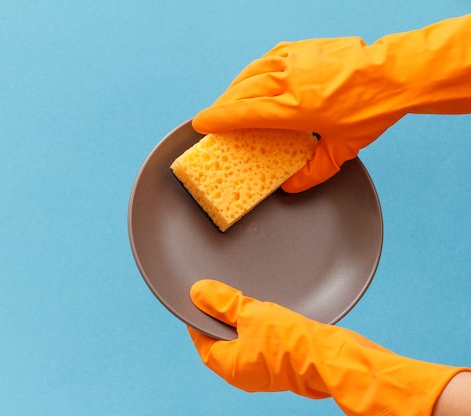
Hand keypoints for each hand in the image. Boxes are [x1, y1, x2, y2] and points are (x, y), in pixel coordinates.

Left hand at [187, 279, 467, 415]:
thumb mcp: (252, 314)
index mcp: (230, 366)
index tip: (196, 298)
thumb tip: (198, 292)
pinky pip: (260, 340)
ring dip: (239, 319)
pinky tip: (263, 309)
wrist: (334, 358)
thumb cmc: (293, 342)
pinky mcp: (281, 361)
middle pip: (221, 339)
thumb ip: (224, 303)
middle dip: (218, 317)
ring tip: (240, 297)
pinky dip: (257, 324)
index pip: (201, 340)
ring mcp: (263, 369)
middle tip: (217, 293)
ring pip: (242, 338)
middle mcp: (244, 372)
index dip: (197, 318)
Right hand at [193, 15, 470, 191]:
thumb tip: (291, 186)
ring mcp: (295, 61)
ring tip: (230, 99)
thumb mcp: (342, 150)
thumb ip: (313, 173)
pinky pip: (269, 58)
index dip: (218, 118)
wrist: (394, 74)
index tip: (200, 123)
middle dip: (223, 105)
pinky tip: (254, 76)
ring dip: (236, 87)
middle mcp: (289, 82)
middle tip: (214, 117)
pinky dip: (256, 69)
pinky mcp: (303, 49)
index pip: (244, 113)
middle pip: (242, 92)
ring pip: (252, 72)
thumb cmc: (370, 110)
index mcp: (294, 109)